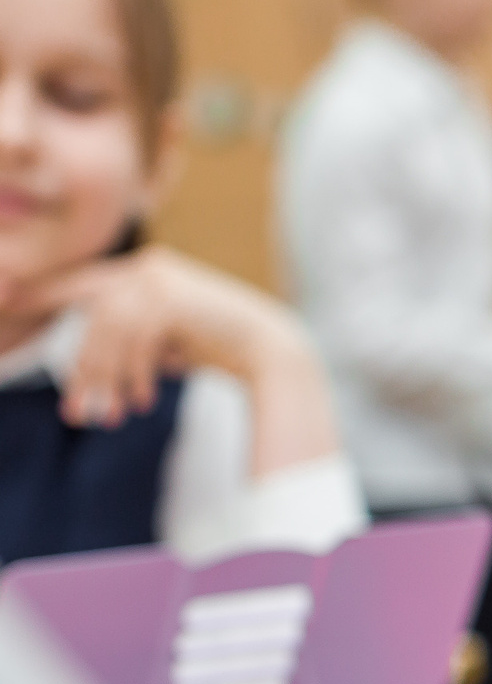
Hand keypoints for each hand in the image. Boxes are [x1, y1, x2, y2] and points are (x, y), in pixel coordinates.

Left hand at [58, 248, 281, 424]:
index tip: (8, 305)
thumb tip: (92, 371)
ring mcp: (158, 277)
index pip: (83, 286)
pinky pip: (131, 339)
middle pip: (93, 317)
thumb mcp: (167, 340)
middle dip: (84, 370)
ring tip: (109, 418)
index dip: (43, 295)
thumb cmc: (224, 349)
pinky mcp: (168, 296)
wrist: (273, 351)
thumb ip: (133, 339)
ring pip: (107, 332)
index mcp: (145, 271)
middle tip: (76, 414)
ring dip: (105, 381)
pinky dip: (133, 375)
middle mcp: (147, 266)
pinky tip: (142, 401)